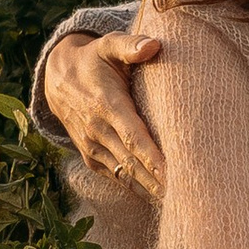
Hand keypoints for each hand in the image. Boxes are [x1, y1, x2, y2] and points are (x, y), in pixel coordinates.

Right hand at [47, 29, 164, 198]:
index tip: (176, 173)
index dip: (155, 158)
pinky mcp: (91, 158)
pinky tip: (160, 198)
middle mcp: (97, 131)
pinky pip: (117, 178)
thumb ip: (129, 45)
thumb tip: (153, 45)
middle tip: (191, 196)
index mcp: (106, 105)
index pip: (134, 137)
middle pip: (133, 163)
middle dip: (160, 182)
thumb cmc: (94, 60)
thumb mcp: (108, 45)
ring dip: (151, 191)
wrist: (57, 79)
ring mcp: (92, 148)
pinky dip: (138, 189)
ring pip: (126, 175)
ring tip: (181, 204)